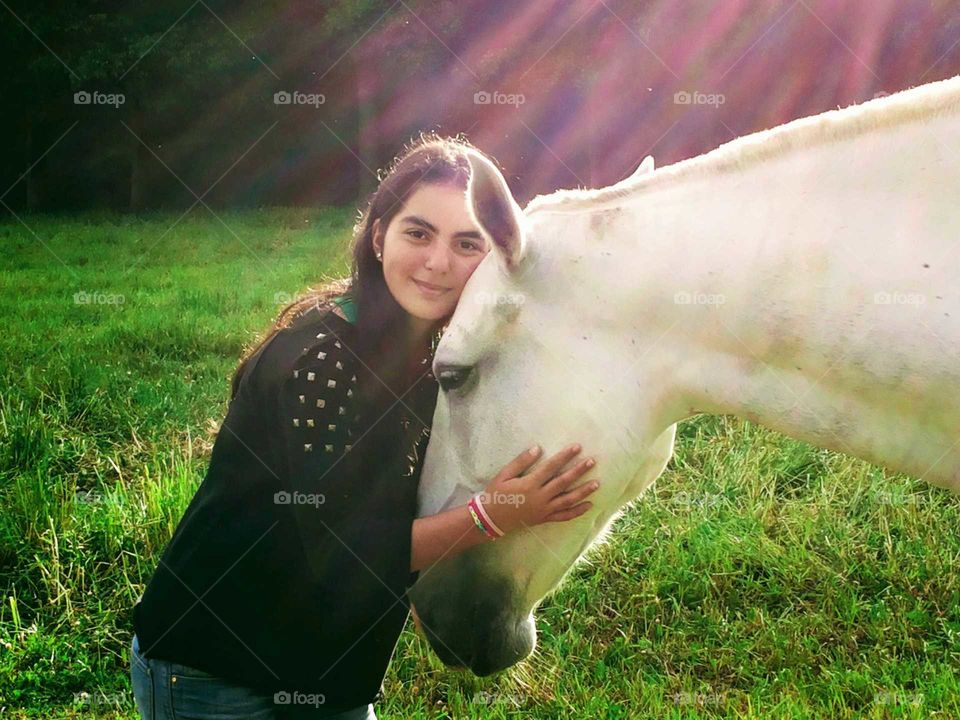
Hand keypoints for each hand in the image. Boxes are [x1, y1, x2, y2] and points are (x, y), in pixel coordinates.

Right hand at [479, 443, 599, 534]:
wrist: (491, 518)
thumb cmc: (496, 493)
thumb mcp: (504, 475)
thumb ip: (521, 461)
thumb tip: (537, 448)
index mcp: (530, 484)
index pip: (551, 467)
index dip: (565, 456)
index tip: (577, 447)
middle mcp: (540, 497)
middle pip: (563, 482)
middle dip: (579, 471)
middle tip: (592, 461)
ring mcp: (544, 509)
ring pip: (568, 500)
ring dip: (583, 491)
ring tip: (597, 483)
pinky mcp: (544, 518)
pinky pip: (564, 516)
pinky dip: (577, 512)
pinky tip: (589, 506)